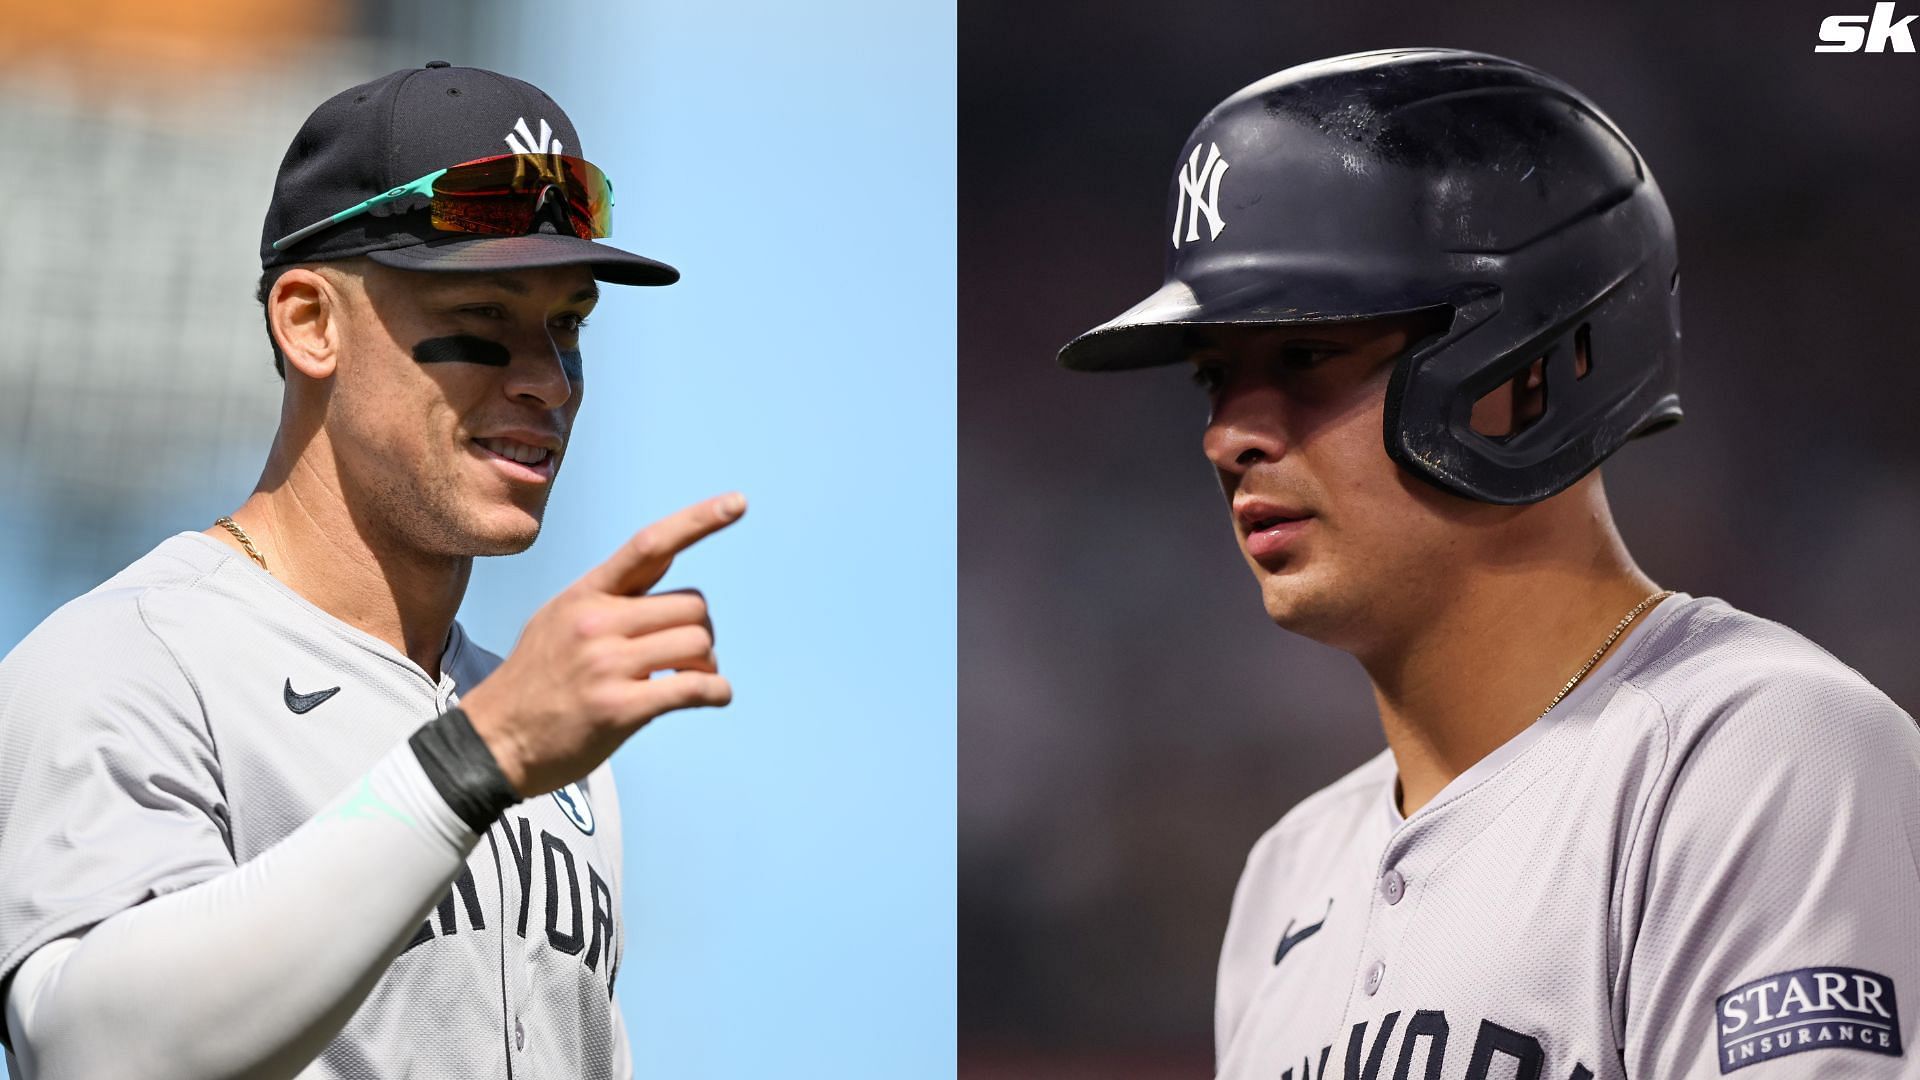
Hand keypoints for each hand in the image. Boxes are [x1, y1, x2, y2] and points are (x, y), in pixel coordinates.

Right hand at [459, 493, 744, 795]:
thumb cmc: (535, 683)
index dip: (699, 521)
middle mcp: (596, 622)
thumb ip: (609, 596)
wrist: (494, 743)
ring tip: (689, 680)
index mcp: (586, 595)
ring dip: (708, 665)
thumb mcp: (558, 621)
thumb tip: (666, 565)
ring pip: (699, 643)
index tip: (738, 502)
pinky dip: (717, 693)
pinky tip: (713, 697)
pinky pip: (696, 688)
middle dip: (702, 631)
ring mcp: (607, 664)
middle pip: (693, 604)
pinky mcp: (619, 707)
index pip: (650, 545)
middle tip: (689, 657)